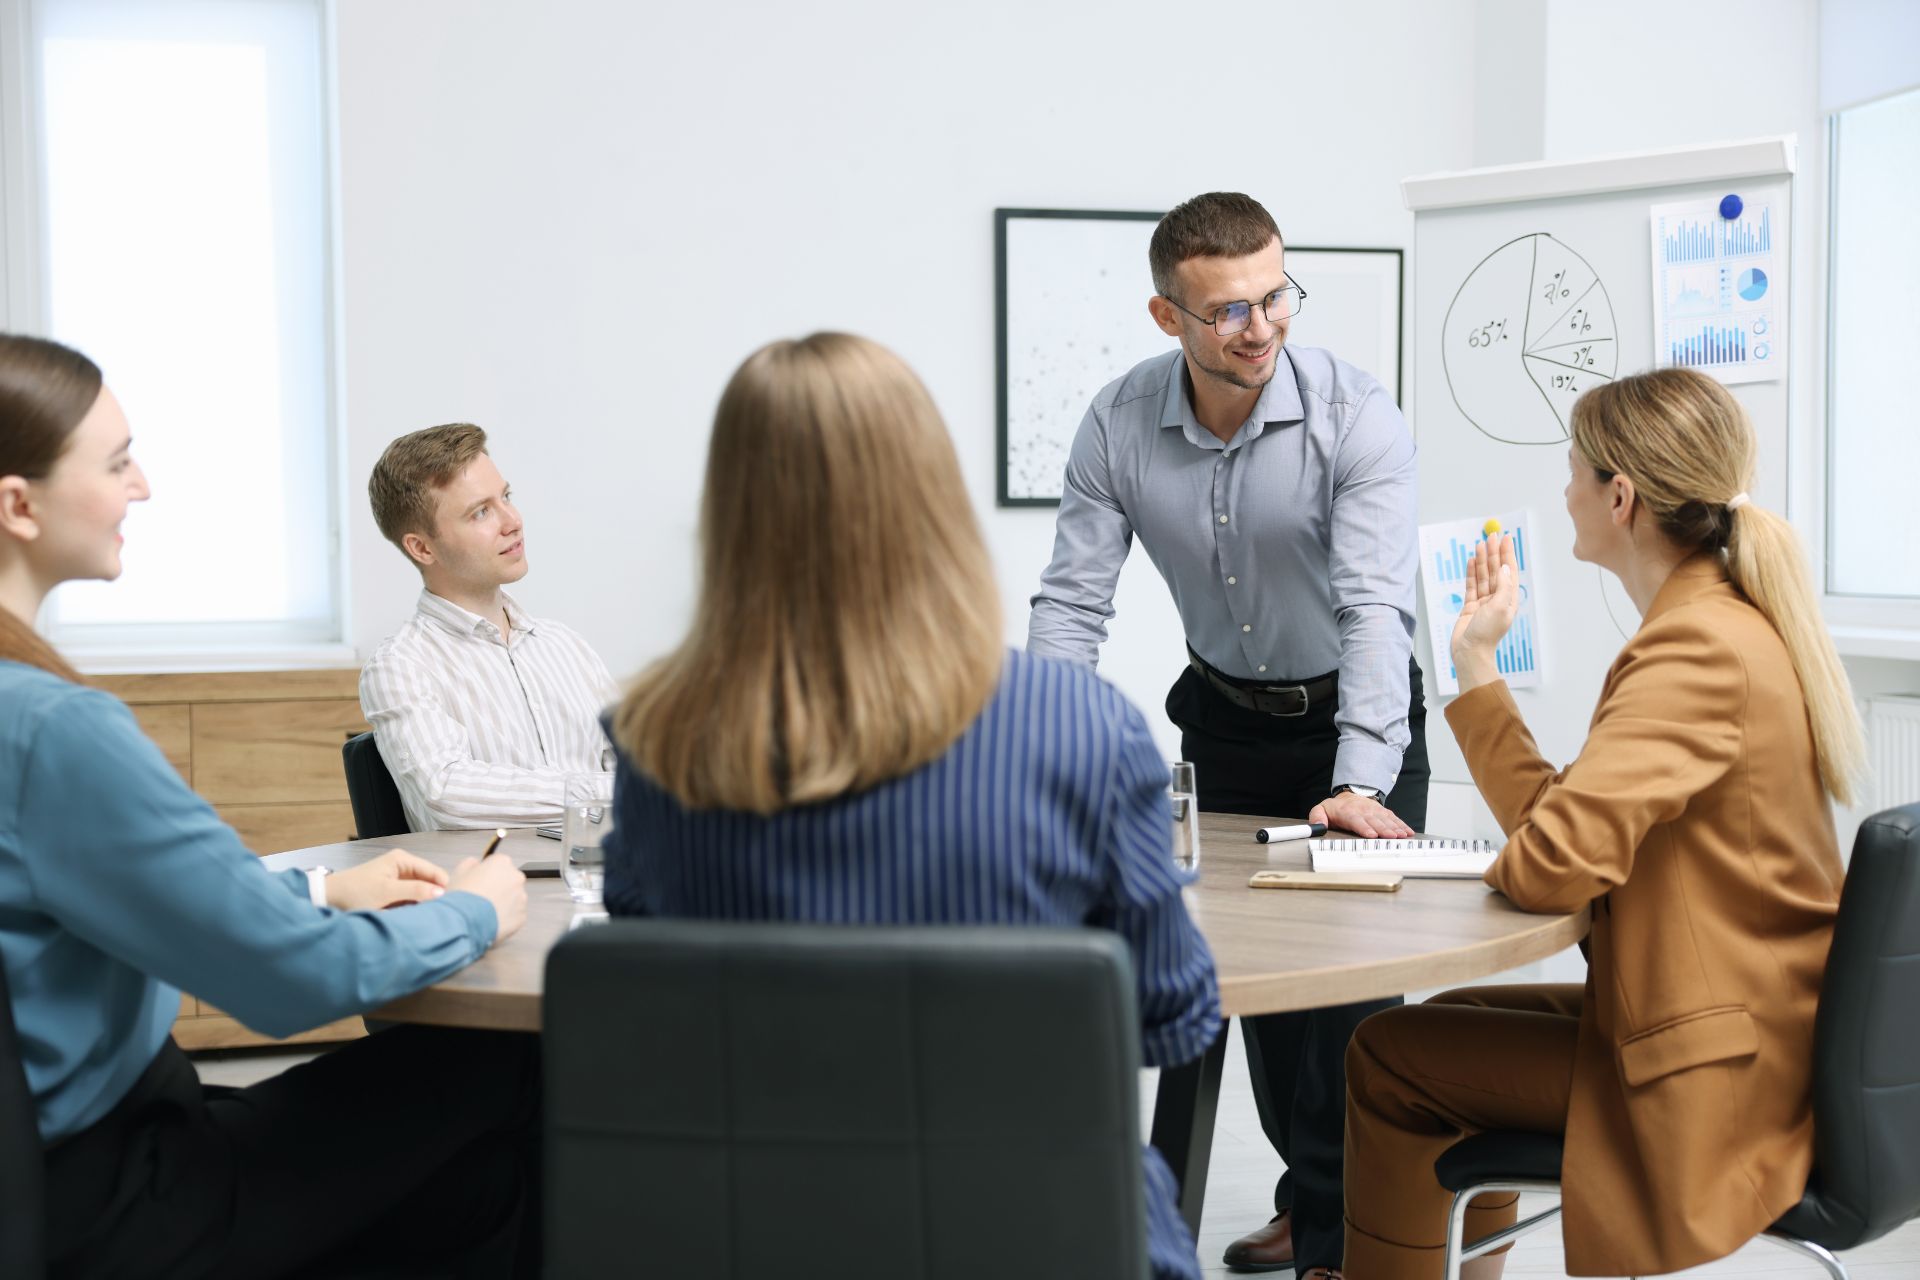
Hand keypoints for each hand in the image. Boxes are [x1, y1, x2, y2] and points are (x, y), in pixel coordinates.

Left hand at [325, 850, 449, 910]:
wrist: (328, 898)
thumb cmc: (355, 891)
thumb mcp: (386, 892)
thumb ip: (415, 891)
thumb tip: (442, 893)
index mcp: (403, 860)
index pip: (435, 872)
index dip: (444, 887)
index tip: (452, 905)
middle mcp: (403, 866)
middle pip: (430, 881)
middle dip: (434, 896)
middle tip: (440, 913)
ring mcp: (398, 879)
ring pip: (421, 891)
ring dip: (424, 903)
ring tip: (429, 916)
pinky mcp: (393, 891)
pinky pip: (411, 898)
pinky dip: (414, 906)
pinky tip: (416, 916)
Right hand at [447, 854, 528, 942]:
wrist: (465, 923)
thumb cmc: (462, 899)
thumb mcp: (458, 873)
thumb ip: (470, 863)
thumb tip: (475, 864)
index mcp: (502, 863)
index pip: (498, 863)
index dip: (487, 873)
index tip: (481, 880)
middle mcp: (516, 877)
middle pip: (508, 879)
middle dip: (497, 887)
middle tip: (481, 897)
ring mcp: (521, 897)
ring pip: (513, 897)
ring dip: (502, 902)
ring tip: (484, 910)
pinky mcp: (522, 915)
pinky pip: (514, 914)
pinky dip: (505, 917)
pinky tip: (491, 919)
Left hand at [1307, 791, 1414, 838]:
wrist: (1350, 796)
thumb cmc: (1336, 808)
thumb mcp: (1321, 809)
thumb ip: (1317, 817)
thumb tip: (1317, 826)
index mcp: (1348, 812)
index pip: (1356, 820)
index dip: (1364, 828)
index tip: (1371, 834)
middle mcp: (1363, 811)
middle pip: (1375, 821)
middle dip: (1384, 829)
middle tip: (1391, 837)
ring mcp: (1375, 811)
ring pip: (1386, 820)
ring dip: (1395, 828)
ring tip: (1402, 836)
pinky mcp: (1384, 813)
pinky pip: (1394, 818)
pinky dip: (1402, 825)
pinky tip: (1408, 832)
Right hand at [1449, 532, 1519, 691]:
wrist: (1470, 652)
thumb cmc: (1487, 633)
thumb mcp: (1500, 607)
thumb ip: (1503, 586)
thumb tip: (1506, 567)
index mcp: (1508, 599)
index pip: (1509, 571)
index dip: (1508, 554)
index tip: (1506, 538)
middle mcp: (1497, 599)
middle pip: (1496, 570)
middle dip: (1494, 553)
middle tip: (1491, 535)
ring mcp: (1483, 602)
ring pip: (1483, 576)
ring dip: (1482, 560)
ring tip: (1480, 544)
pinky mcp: (1470, 606)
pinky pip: (1471, 585)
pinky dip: (1471, 572)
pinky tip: (1471, 561)